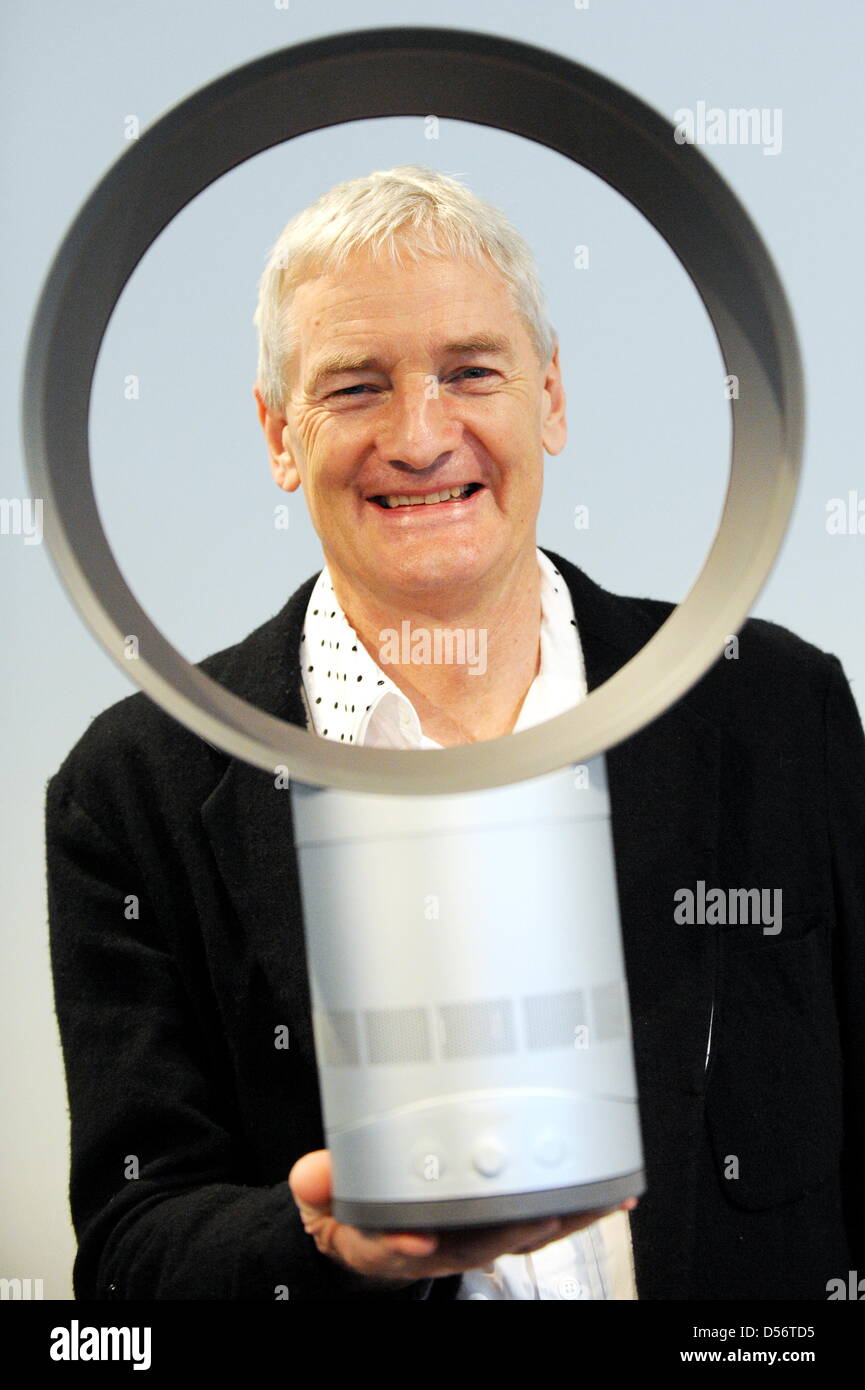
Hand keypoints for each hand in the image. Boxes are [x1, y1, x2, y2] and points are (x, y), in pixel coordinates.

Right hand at [289, 1149, 637, 1285]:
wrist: (375, 1232)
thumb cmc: (357, 1209)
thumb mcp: (325, 1199)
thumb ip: (320, 1186)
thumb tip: (310, 1175)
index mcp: (392, 1240)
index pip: (399, 1246)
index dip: (407, 1243)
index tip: (416, 1237)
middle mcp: (441, 1246)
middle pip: (476, 1245)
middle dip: (509, 1232)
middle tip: (537, 1216)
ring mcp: (476, 1237)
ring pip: (523, 1236)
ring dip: (562, 1221)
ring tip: (598, 1201)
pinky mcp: (503, 1224)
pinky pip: (544, 1221)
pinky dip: (578, 1210)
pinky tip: (610, 1194)